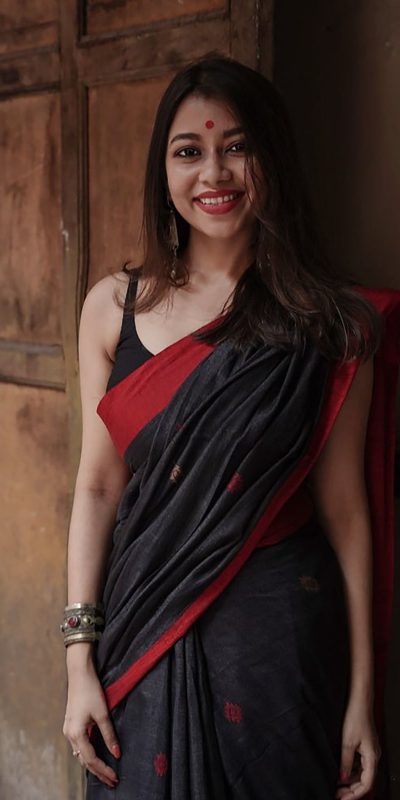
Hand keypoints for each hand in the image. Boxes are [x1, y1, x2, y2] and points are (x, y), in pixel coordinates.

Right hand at [63, 657, 120, 787]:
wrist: (79, 673)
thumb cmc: (91, 691)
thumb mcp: (102, 714)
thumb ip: (109, 735)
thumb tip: (116, 754)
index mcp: (76, 734)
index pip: (91, 760)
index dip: (103, 770)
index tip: (115, 778)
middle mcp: (69, 735)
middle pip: (84, 760)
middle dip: (98, 772)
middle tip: (112, 781)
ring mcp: (68, 729)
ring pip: (80, 753)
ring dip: (92, 764)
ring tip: (106, 772)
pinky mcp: (71, 724)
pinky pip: (79, 745)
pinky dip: (88, 753)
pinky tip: (96, 755)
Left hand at [335, 699, 380, 798]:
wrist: (359, 701)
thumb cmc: (356, 717)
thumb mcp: (347, 742)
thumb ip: (345, 762)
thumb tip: (342, 778)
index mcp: (372, 757)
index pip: (366, 784)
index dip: (354, 794)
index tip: (342, 799)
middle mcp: (373, 756)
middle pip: (364, 780)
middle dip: (351, 789)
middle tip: (337, 794)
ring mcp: (369, 751)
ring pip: (361, 772)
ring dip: (350, 780)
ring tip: (336, 785)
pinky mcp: (364, 745)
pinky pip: (359, 763)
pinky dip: (350, 770)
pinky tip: (340, 771)